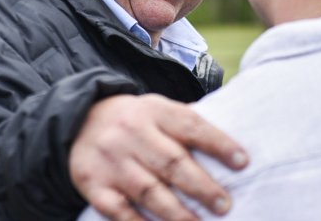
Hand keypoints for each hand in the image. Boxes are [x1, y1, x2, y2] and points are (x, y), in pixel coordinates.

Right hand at [70, 94, 247, 220]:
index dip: (218, 143)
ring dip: (176, 213)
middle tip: (224, 205)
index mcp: (154, 111)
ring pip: (148, 190)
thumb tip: (232, 150)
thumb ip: (187, 125)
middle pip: (171, 161)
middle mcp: (131, 133)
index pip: (191, 125)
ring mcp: (111, 160)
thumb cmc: (134, 121)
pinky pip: (118, 210)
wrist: (77, 121)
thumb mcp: (158, 110)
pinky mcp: (92, 183)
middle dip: (201, 186)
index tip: (243, 162)